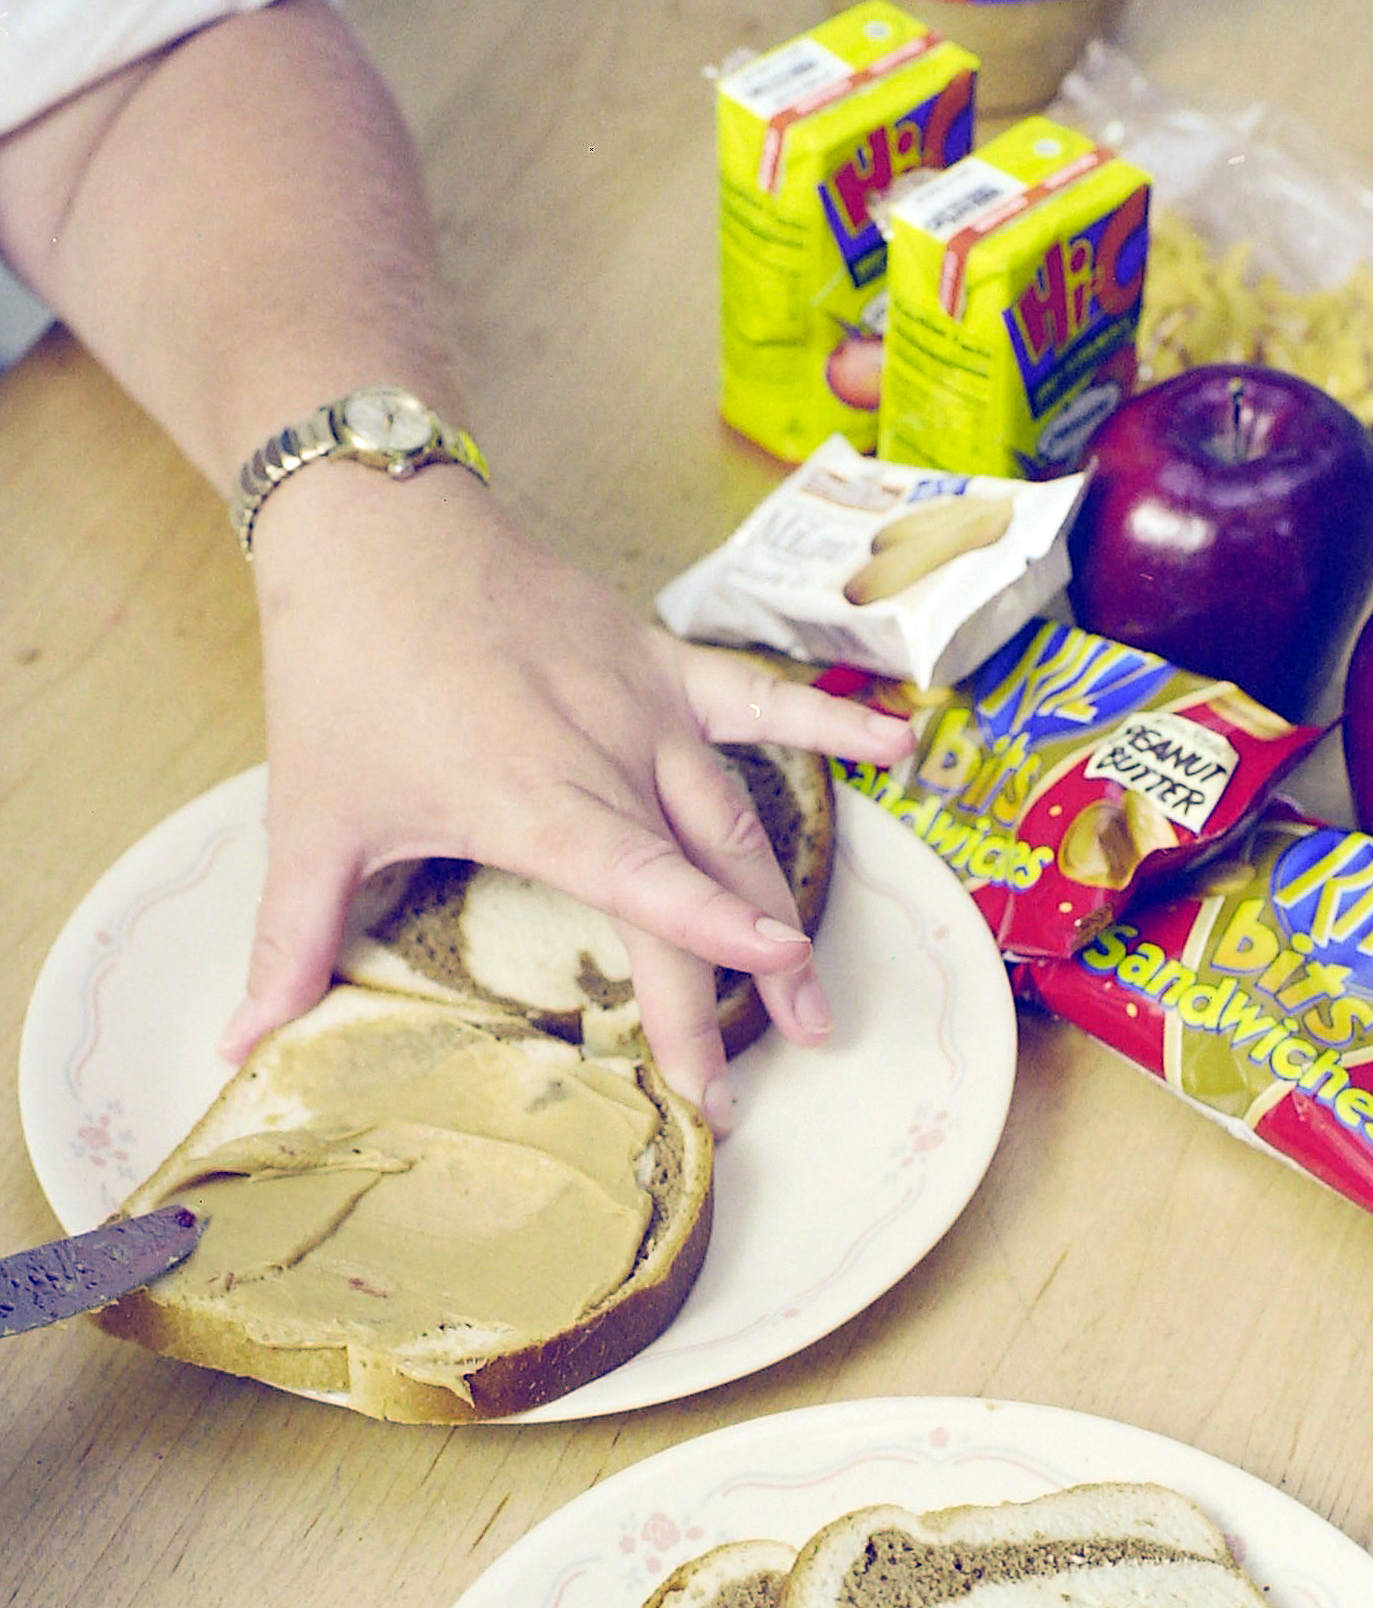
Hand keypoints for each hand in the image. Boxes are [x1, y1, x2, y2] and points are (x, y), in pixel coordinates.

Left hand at [222, 462, 913, 1127]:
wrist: (375, 525)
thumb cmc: (343, 674)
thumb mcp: (310, 817)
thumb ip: (289, 940)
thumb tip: (237, 1044)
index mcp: (533, 794)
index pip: (637, 882)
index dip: (705, 940)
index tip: (765, 993)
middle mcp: (608, 751)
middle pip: (699, 879)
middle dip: (737, 988)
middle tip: (753, 1082)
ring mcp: (647, 704)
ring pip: (738, 818)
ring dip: (783, 910)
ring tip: (813, 1003)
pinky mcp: (663, 663)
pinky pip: (761, 699)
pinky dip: (830, 722)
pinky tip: (900, 748)